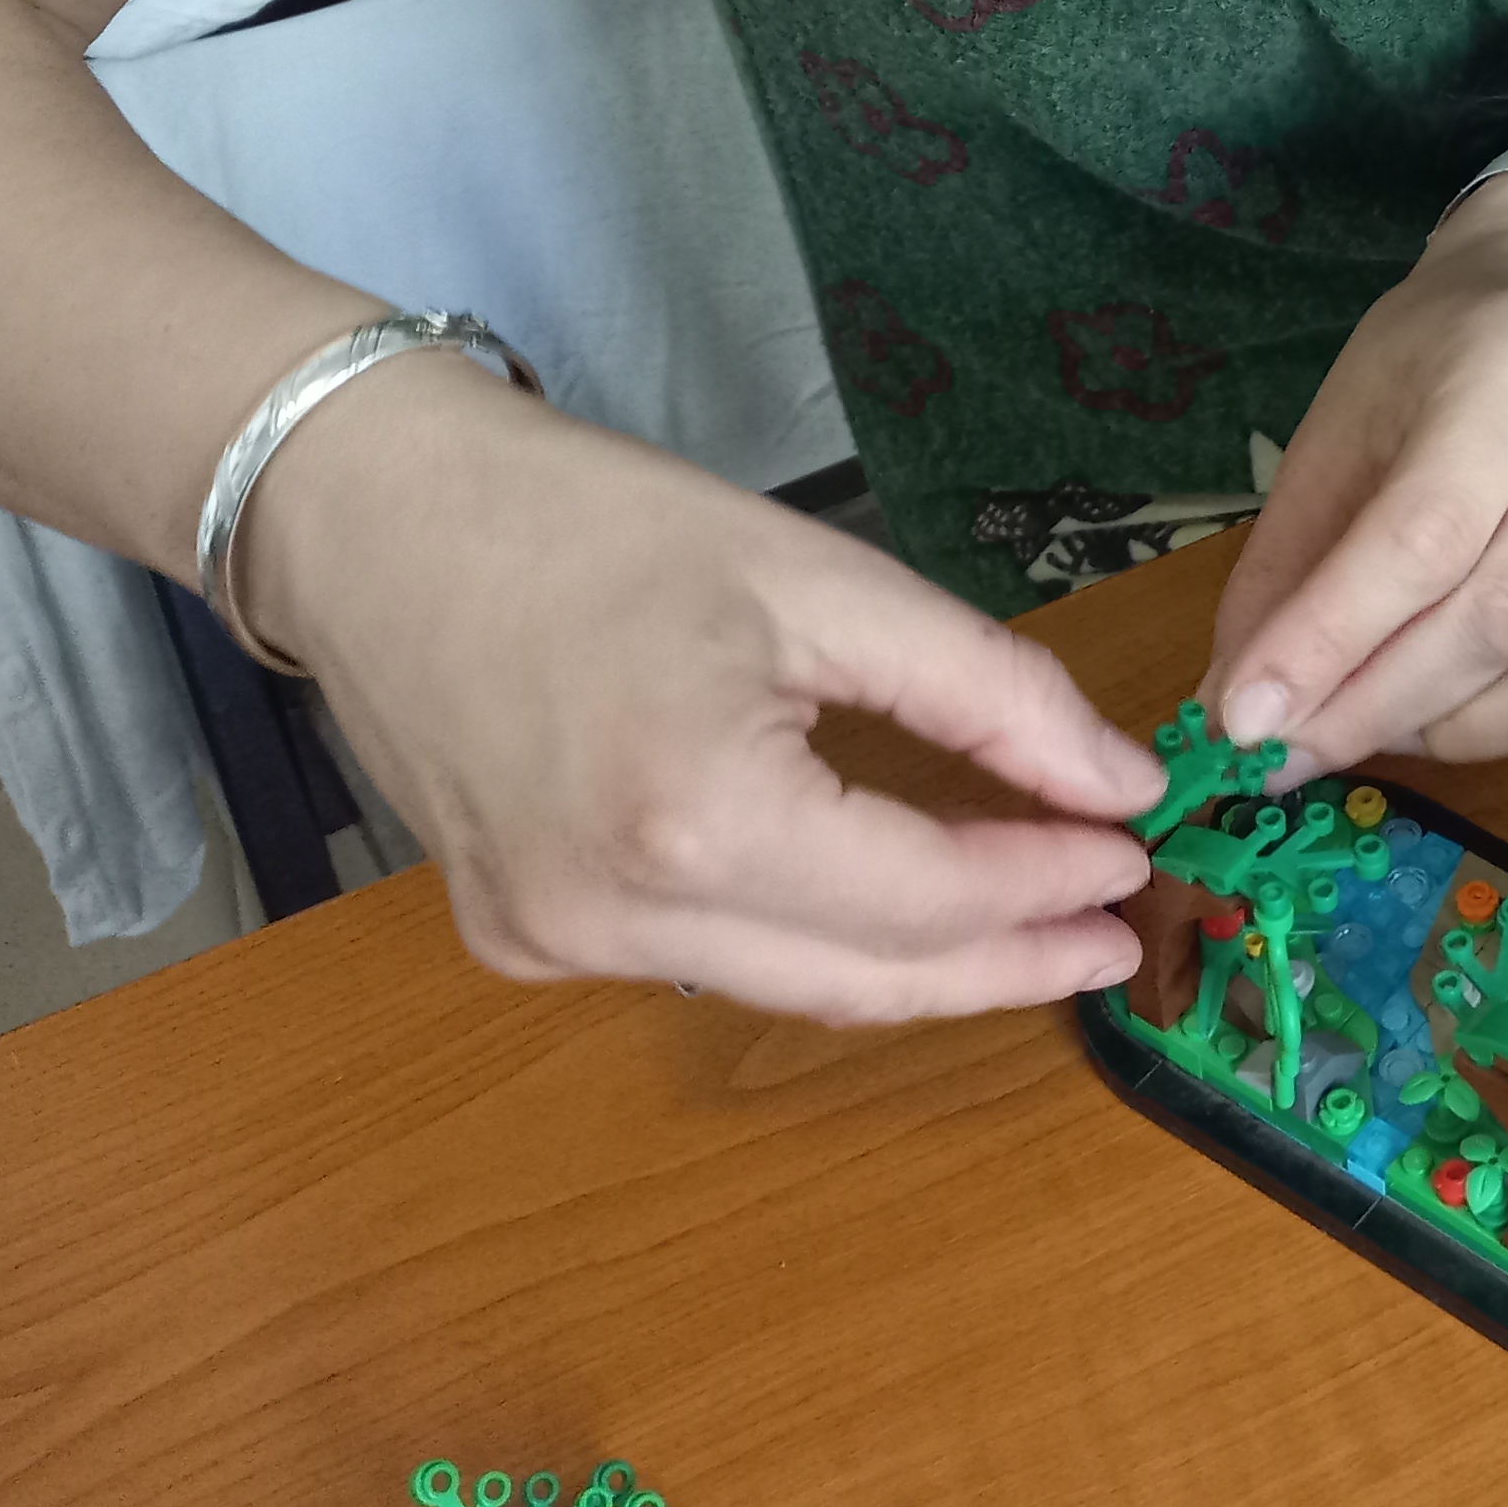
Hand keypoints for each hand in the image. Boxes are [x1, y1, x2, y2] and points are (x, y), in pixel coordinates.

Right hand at [231, 356, 1163, 1019]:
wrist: (370, 517)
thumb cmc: (591, 520)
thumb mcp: (818, 578)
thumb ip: (985, 689)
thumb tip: (1118, 782)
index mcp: (693, 817)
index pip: (924, 897)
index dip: (1046, 884)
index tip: (1137, 856)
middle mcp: (613, 918)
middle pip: (867, 980)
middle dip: (1006, 963)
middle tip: (1115, 936)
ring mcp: (553, 946)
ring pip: (791, 989)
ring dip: (917, 961)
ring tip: (1031, 919)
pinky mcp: (519, 940)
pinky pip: (708, 961)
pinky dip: (810, 940)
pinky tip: (883, 900)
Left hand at [1199, 173, 1507, 774]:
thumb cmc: (1438, 360)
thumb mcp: (1341, 424)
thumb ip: (1291, 567)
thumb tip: (1239, 714)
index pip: (1426, 532)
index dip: (1330, 640)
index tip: (1245, 723)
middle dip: (1386, 705)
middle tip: (1302, 748)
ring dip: (1490, 729)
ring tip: (1406, 731)